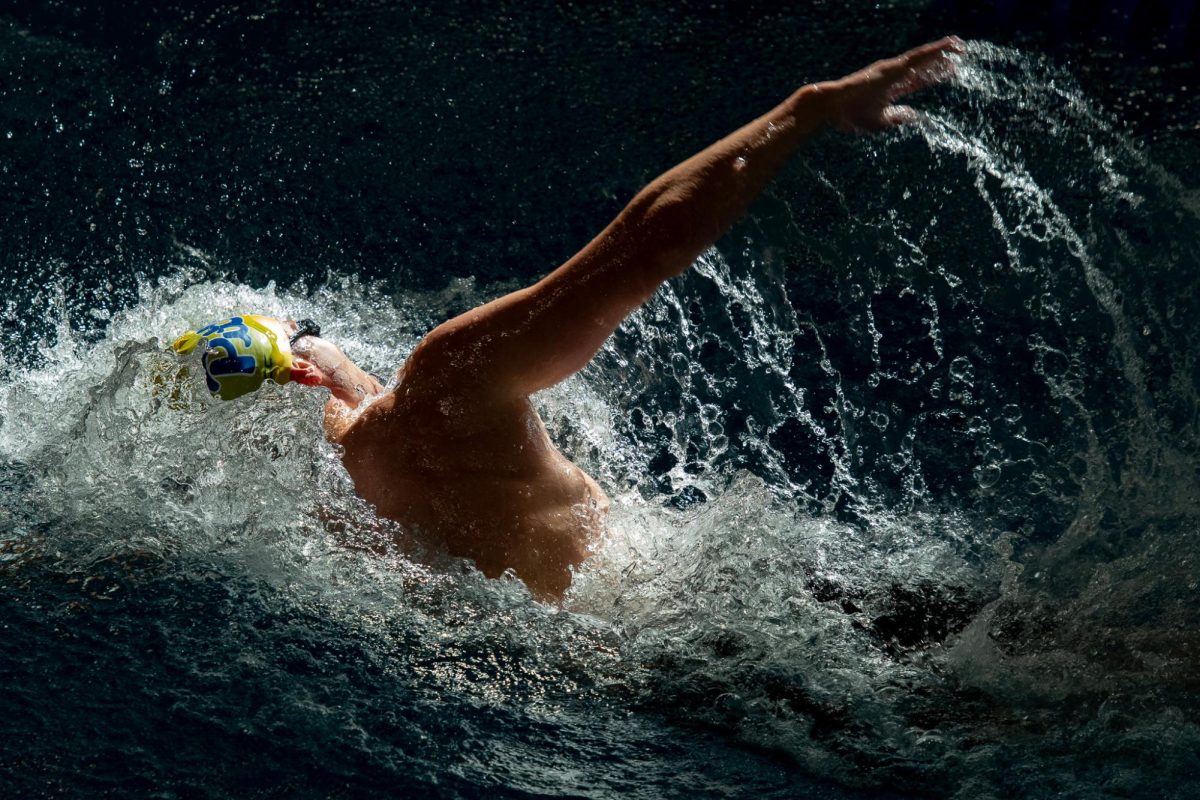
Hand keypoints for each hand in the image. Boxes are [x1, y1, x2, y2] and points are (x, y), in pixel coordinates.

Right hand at [816, 36, 963, 131]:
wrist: (834, 107)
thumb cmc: (851, 115)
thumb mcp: (881, 122)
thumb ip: (897, 117)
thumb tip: (913, 115)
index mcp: (890, 88)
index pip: (917, 80)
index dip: (932, 76)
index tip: (948, 73)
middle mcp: (893, 75)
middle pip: (922, 67)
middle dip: (940, 63)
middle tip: (959, 57)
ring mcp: (893, 69)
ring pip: (923, 58)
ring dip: (942, 51)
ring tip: (960, 46)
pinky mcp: (893, 66)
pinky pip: (918, 56)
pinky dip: (934, 50)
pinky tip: (948, 45)